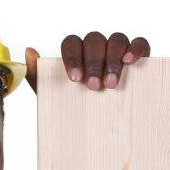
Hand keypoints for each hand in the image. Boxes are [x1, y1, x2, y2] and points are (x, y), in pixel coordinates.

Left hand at [23, 32, 150, 95]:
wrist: (100, 130)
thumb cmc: (76, 107)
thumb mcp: (54, 96)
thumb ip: (39, 76)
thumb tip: (29, 51)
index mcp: (76, 52)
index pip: (71, 43)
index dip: (72, 58)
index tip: (75, 79)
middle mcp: (96, 47)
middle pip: (94, 40)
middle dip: (93, 62)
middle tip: (94, 86)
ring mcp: (117, 48)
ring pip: (116, 39)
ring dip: (112, 60)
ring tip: (111, 84)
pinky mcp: (137, 54)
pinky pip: (140, 43)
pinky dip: (135, 48)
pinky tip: (130, 61)